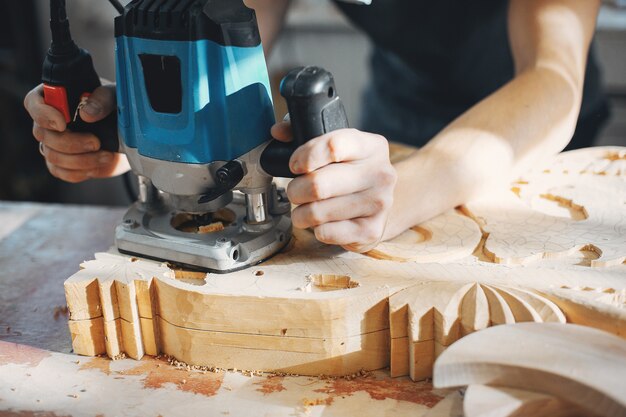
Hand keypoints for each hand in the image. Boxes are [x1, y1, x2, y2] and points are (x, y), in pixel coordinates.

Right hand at [24, 83, 129, 182]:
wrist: (127, 135)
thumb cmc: (117, 109)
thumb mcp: (115, 97)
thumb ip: (102, 99)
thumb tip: (86, 113)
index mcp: (55, 97)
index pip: (34, 103)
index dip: (43, 114)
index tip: (62, 123)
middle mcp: (49, 121)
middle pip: (42, 134)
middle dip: (70, 142)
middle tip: (96, 142)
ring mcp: (54, 144)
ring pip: (53, 156)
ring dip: (81, 159)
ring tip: (106, 155)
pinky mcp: (64, 164)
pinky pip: (62, 172)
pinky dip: (81, 171)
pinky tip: (99, 164)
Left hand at [271, 121, 396, 252]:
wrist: (379, 203)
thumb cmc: (350, 173)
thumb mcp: (335, 146)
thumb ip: (304, 134)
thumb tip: (278, 132)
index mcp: (372, 147)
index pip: (333, 146)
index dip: (305, 156)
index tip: (295, 165)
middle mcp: (381, 174)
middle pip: (318, 184)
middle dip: (295, 190)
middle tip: (296, 191)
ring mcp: (379, 204)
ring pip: (317, 212)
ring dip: (301, 213)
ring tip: (306, 209)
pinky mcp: (371, 230)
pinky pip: (326, 233)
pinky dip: (316, 230)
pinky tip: (324, 222)